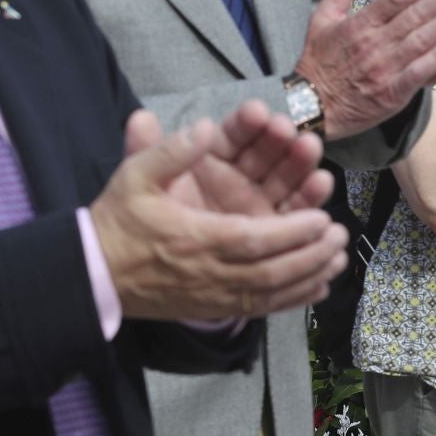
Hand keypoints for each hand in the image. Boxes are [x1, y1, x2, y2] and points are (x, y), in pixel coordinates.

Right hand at [89, 110, 347, 320]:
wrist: (95, 273)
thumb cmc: (118, 222)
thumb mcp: (136, 176)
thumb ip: (169, 151)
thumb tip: (204, 126)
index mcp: (195, 237)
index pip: (253, 240)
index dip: (291, 233)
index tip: (321, 219)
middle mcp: (209, 271)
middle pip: (271, 270)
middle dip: (310, 255)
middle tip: (340, 237)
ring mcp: (212, 294)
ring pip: (271, 293)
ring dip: (309, 277)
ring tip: (338, 260)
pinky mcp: (213, 307)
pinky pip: (260, 308)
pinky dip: (292, 300)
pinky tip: (318, 288)